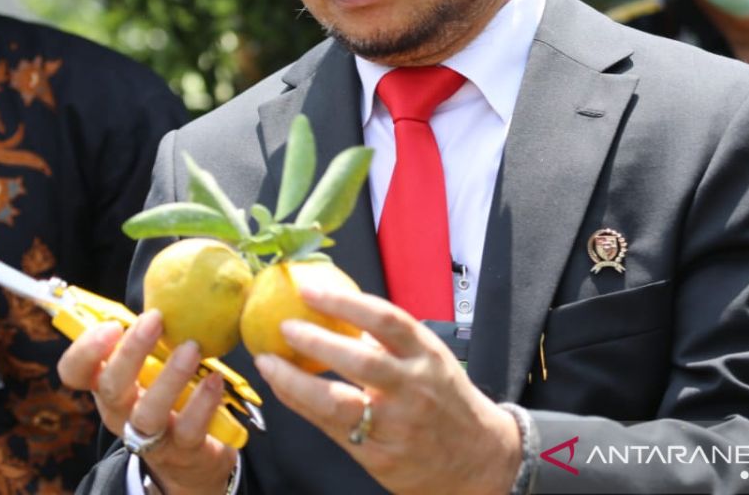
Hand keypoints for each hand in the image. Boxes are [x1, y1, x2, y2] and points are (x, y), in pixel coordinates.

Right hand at [57, 310, 236, 494]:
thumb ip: (150, 333)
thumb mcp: (153, 364)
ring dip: (169, 378)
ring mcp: (149, 437)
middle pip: (110, 388)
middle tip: (155, 319)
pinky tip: (214, 379)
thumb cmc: (169, 395)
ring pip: (147, 414)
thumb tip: (167, 280)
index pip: (74, 372)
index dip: (85, 350)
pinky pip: (188, 430)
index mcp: (108, 385)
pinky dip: (202, 404)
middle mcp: (120, 413)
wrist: (191, 457)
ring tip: (192, 348)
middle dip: (131, 352)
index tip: (112, 325)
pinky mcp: (182, 452)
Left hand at [254, 287, 521, 494]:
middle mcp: (413, 388)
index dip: (345, 301)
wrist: (479, 461)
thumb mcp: (430, 361)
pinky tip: (284, 390)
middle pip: (360, 361)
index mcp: (427, 355)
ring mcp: (395, 425)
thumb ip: (390, 342)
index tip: (310, 289)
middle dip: (316, 341)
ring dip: (295, 381)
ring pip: (337, 403)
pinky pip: (332, 428)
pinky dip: (303, 406)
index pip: (385, 320)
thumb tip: (338, 310)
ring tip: (269, 362)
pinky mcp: (380, 456)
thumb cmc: (446, 402)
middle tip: (284, 326)